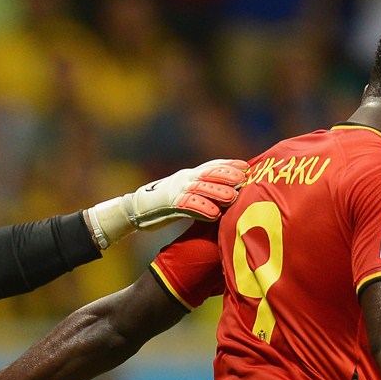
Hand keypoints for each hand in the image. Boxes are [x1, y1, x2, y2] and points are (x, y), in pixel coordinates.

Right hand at [87, 158, 248, 247]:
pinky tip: (214, 214)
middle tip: (243, 179)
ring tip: (233, 197)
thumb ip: (201, 191)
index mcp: (188, 175)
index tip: (245, 166)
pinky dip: (201, 209)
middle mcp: (183, 179)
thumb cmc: (163, 204)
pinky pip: (187, 206)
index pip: (210, 166)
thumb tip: (225, 194)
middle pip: (207, 174)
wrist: (135, 210)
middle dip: (226, 175)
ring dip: (216, 192)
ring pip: (199, 188)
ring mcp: (175, 191)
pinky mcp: (168, 205)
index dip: (227, 165)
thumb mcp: (183, 193)